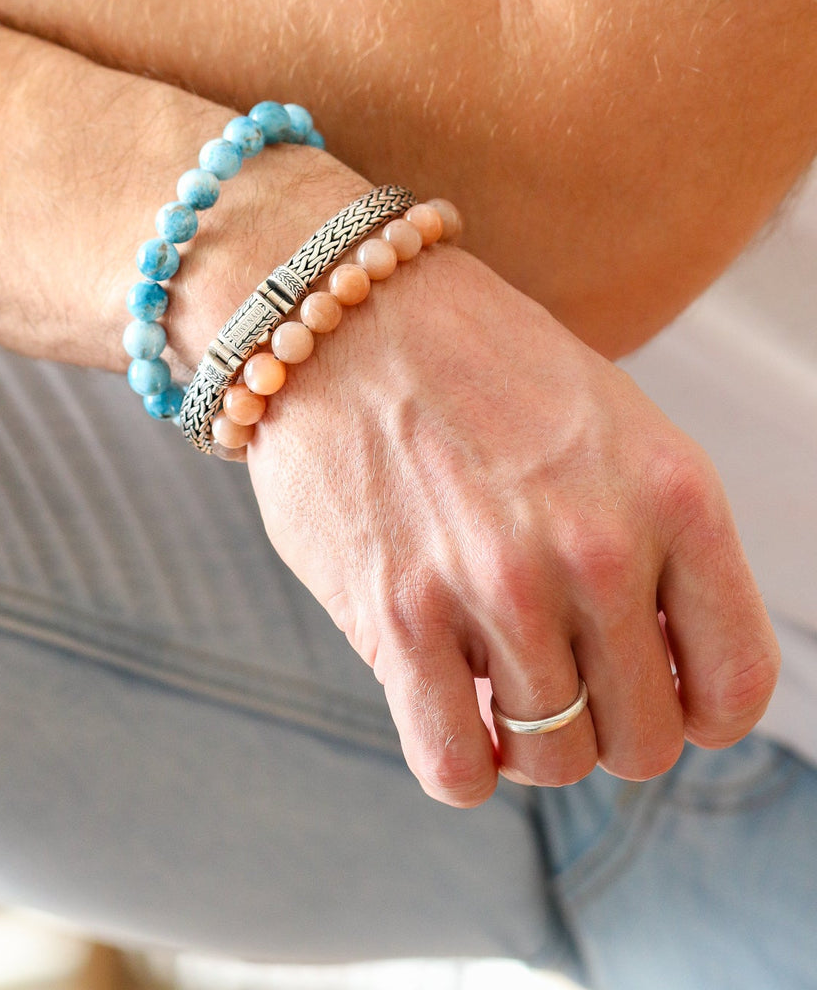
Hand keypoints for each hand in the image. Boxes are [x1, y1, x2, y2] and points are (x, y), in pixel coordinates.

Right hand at [247, 243, 779, 804]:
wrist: (343, 311)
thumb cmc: (479, 364)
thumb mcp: (613, 423)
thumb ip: (655, 542)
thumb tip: (663, 677)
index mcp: (675, 493)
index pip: (735, 686)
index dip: (698, 711)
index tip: (655, 692)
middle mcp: (599, 546)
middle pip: (642, 741)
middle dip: (604, 728)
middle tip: (557, 677)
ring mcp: (498, 586)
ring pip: (553, 761)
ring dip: (526, 740)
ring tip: (494, 678)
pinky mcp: (401, 616)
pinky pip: (457, 768)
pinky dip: (462, 763)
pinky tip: (448, 708)